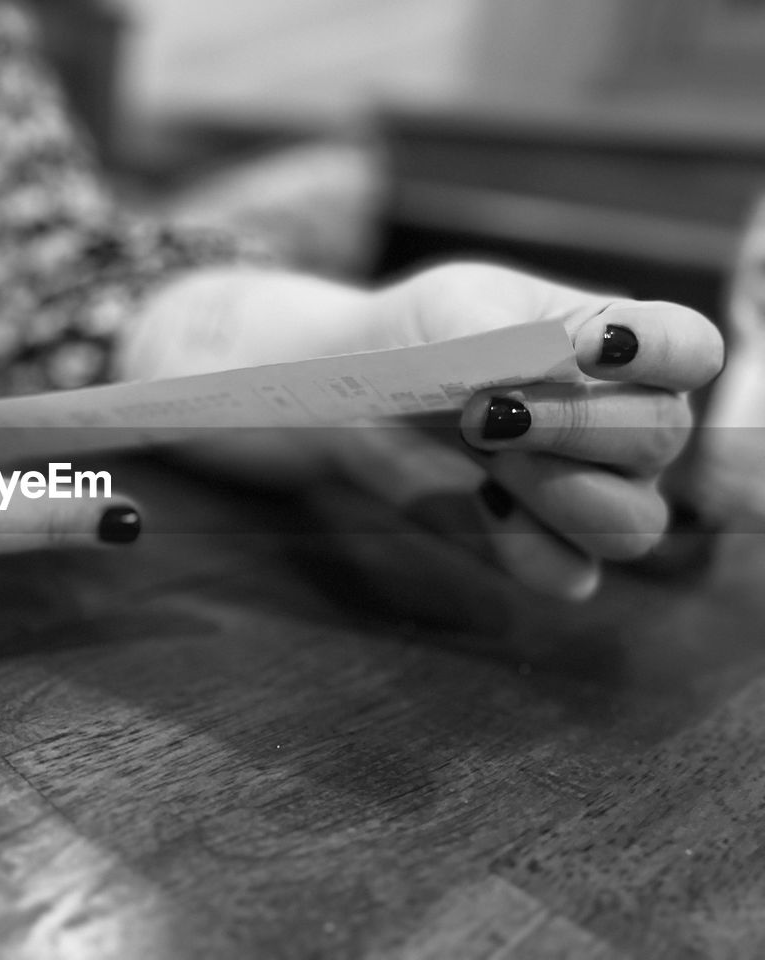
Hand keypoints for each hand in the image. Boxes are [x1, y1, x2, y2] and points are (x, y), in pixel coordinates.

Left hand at [122, 263, 722, 598]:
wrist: (348, 396)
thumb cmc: (414, 338)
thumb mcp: (452, 313)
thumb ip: (507, 340)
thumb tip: (555, 370)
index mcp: (620, 349)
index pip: (694, 351)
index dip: (661, 352)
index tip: (590, 347)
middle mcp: (621, 426)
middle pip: (663, 440)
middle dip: (574, 424)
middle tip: (485, 410)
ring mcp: (587, 493)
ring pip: (633, 524)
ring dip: (558, 490)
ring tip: (485, 454)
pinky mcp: (537, 549)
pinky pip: (570, 576)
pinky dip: (527, 548)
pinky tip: (480, 503)